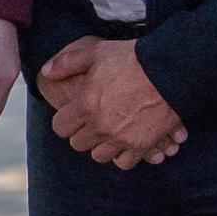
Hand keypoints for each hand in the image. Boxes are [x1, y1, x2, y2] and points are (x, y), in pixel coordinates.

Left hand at [35, 38, 184, 168]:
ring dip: (101, 146)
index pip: (60, 128)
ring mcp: (120, 139)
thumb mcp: (96, 52)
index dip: (65, 120)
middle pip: (78, 144)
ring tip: (109, 132)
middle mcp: (99, 127)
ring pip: (99, 156)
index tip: (74, 114)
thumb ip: (67, 63)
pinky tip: (125, 142)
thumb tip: (46, 72)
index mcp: (85, 106)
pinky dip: (123, 156)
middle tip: (92, 121)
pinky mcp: (141, 145)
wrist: (169, 71)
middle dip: (82, 133)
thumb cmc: (131, 59)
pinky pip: (124, 163)